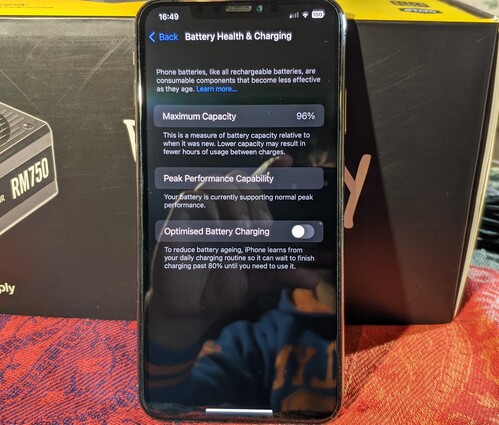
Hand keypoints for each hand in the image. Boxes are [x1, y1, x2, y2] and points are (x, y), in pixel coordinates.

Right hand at [146, 156, 318, 348]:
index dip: (270, 167)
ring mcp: (200, 213)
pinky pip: (192, 198)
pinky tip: (219, 232)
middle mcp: (222, 210)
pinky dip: (210, 210)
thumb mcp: (256, 282)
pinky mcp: (178, 220)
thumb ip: (281, 274)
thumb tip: (314, 278)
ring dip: (236, 203)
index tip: (289, 159)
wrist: (189, 312)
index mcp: (241, 218)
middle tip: (264, 229)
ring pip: (217, 183)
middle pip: (240, 180)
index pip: (256, 185)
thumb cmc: (221, 291)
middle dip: (256, 199)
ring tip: (244, 232)